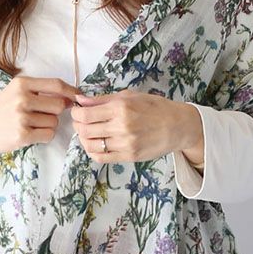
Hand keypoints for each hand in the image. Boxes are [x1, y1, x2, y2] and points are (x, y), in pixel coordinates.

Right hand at [0, 76, 78, 159]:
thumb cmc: (0, 110)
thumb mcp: (16, 92)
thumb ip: (41, 91)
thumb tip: (72, 97)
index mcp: (22, 84)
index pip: (56, 84)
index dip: (71, 91)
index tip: (78, 97)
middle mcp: (22, 98)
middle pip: (59, 105)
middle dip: (56, 112)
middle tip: (42, 115)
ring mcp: (21, 117)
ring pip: (54, 122)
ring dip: (48, 126)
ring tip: (31, 125)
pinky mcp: (22, 134)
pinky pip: (48, 135)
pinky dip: (44, 136)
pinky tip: (30, 133)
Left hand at [71, 89, 203, 164]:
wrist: (177, 126)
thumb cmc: (154, 107)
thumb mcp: (129, 96)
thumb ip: (103, 99)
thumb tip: (80, 99)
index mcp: (120, 108)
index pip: (85, 114)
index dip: (75, 114)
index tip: (76, 111)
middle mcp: (121, 126)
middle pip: (85, 130)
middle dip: (77, 125)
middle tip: (79, 121)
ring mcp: (125, 143)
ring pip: (91, 145)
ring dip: (83, 139)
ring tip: (86, 133)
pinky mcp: (128, 156)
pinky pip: (101, 157)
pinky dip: (92, 151)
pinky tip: (94, 145)